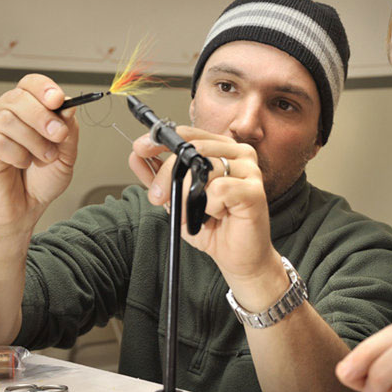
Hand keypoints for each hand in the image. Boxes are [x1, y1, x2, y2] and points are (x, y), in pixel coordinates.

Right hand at [0, 74, 78, 230]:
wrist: (26, 207)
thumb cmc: (42, 178)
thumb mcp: (67, 154)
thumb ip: (69, 130)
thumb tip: (69, 107)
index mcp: (27, 109)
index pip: (30, 84)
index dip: (43, 88)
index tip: (58, 100)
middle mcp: (5, 115)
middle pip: (17, 98)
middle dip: (42, 116)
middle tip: (58, 135)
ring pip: (7, 119)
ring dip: (33, 139)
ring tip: (45, 156)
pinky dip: (18, 155)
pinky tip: (23, 164)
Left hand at [130, 127, 283, 294]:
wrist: (239, 258)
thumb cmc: (214, 227)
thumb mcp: (177, 199)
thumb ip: (158, 176)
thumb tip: (136, 155)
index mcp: (222, 149)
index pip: (189, 133)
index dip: (161, 139)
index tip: (140, 148)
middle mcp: (239, 154)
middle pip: (193, 148)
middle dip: (168, 174)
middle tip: (158, 197)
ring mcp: (250, 170)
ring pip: (204, 168)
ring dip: (188, 196)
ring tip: (193, 214)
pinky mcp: (255, 190)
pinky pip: (219, 189)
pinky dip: (209, 206)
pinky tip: (219, 215)